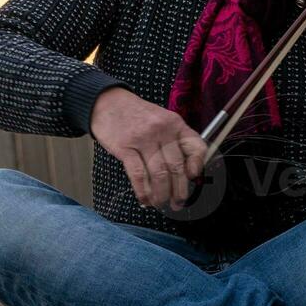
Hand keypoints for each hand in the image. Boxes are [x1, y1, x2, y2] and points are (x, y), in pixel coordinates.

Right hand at [89, 87, 207, 210]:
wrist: (108, 102)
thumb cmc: (137, 115)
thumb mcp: (162, 120)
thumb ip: (175, 141)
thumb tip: (188, 172)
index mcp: (175, 123)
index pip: (195, 146)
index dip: (198, 165)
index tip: (194, 178)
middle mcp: (162, 130)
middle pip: (177, 166)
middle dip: (179, 190)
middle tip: (178, 203)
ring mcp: (143, 139)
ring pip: (159, 174)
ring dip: (161, 194)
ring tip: (161, 203)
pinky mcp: (125, 147)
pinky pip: (138, 175)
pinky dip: (143, 191)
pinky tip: (145, 199)